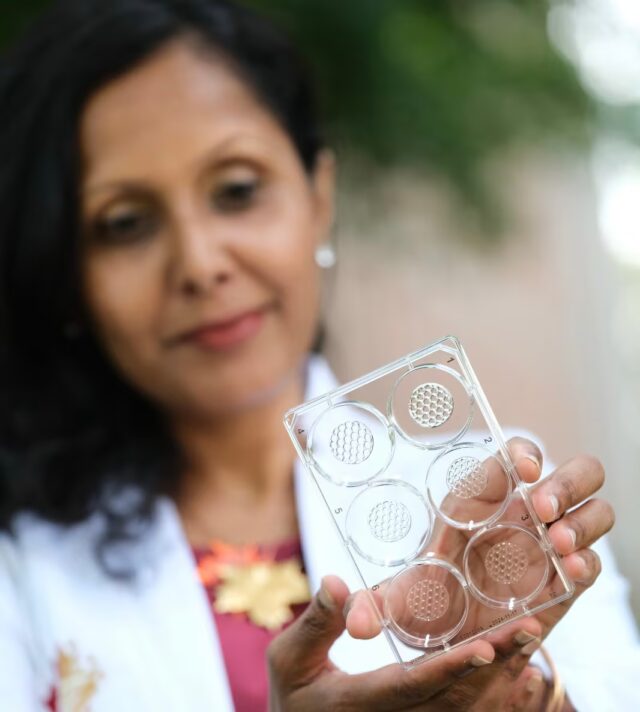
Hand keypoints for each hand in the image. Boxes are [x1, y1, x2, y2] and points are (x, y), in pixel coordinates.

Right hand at [268, 575, 541, 710]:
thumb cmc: (296, 698)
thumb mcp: (291, 659)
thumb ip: (317, 622)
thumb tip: (337, 582)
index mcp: (364, 704)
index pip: (414, 685)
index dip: (451, 668)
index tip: (487, 646)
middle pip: (456, 702)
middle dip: (497, 666)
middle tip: (529, 630)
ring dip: (504, 681)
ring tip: (530, 642)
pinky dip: (502, 702)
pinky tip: (524, 675)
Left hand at [343, 439, 612, 709]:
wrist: (454, 643)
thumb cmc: (428, 604)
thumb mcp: (400, 602)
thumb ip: (376, 607)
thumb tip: (356, 622)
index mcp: (481, 502)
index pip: (512, 458)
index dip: (523, 453)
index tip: (525, 467)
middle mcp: (521, 517)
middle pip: (569, 474)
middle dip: (565, 484)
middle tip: (542, 509)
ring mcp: (548, 547)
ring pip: (592, 511)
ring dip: (583, 521)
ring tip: (557, 544)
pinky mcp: (565, 582)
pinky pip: (592, 562)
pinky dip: (588, 563)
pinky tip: (570, 572)